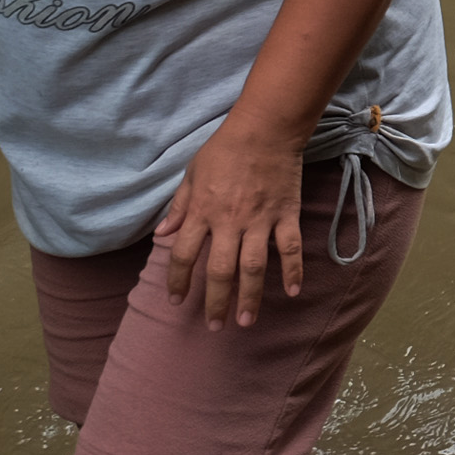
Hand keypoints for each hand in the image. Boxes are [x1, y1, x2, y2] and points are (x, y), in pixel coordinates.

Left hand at [156, 124, 306, 330]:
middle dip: (215, 302)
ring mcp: (260, 220)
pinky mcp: (285, 214)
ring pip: (253, 267)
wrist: (265, 128)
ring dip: (250, 296)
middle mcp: (229, 222)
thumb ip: (179, 206)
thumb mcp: (192, 174)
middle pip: (219, 271)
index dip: (178, 281)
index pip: (183, 255)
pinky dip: (292, 270)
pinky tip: (292, 291)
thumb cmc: (224, 149)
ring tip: (245, 321)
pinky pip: (290, 247)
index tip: (177, 300)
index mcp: (202, 212)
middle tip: (215, 326)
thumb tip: (162, 235)